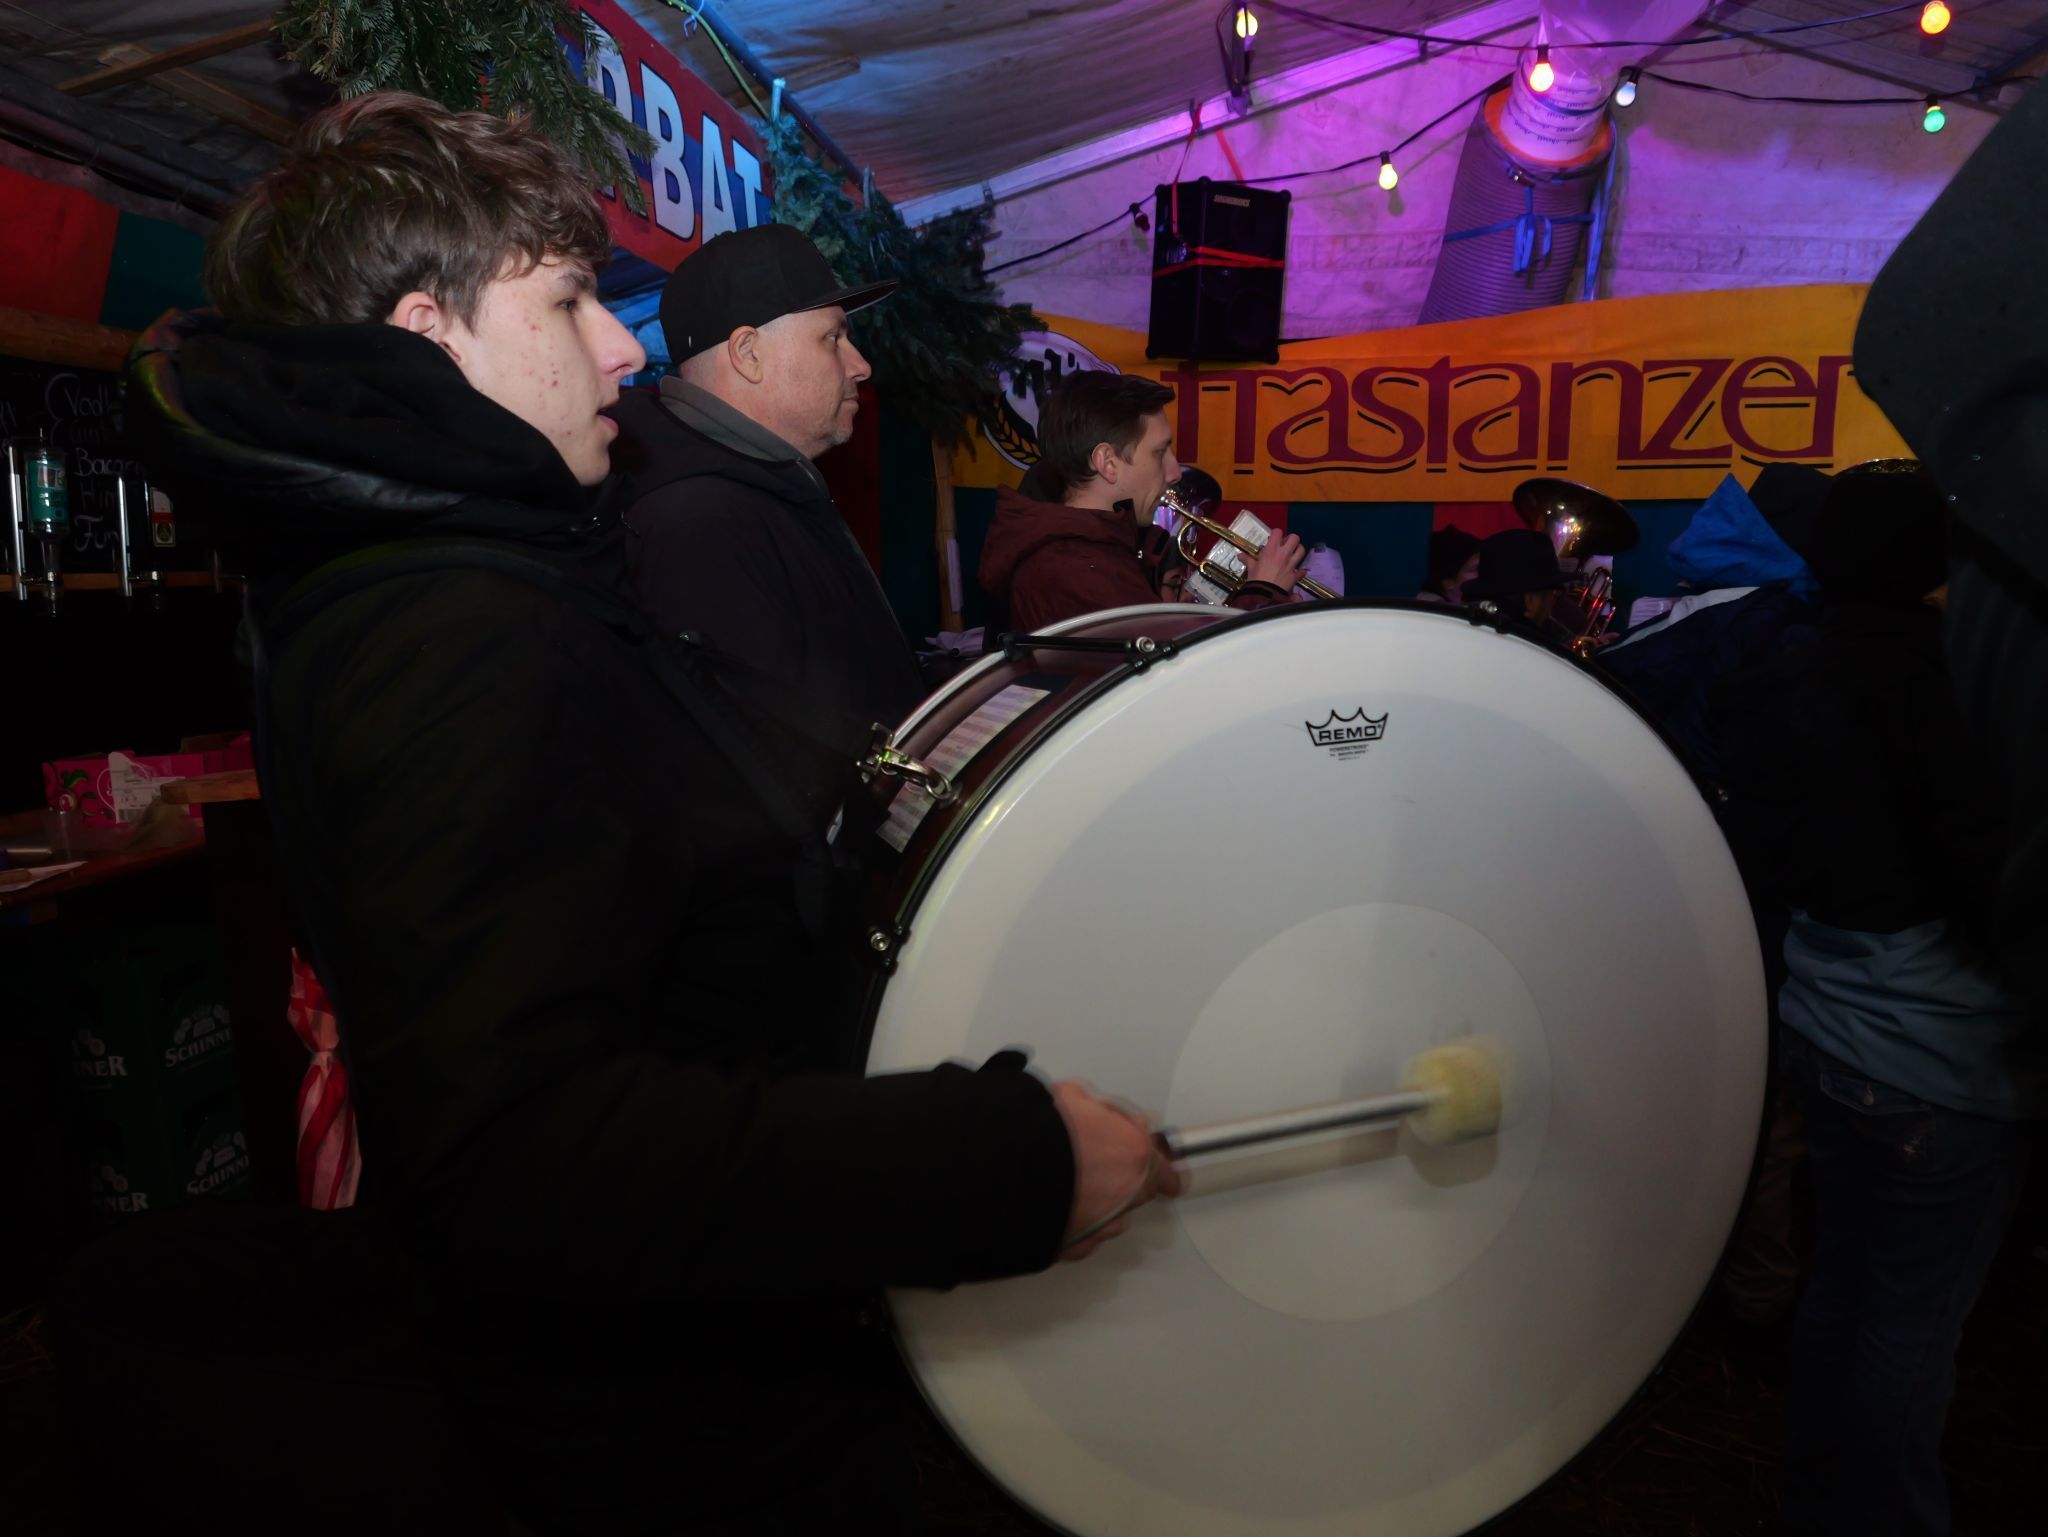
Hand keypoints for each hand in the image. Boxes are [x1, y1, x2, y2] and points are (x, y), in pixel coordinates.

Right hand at [1051, 1080, 1182, 1259]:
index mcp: (1134, 1153)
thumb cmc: (1041, 1134)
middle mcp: (1126, 1195)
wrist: (1006, 1170)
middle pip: (1139, 1192)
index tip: (1160, 1165)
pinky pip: (1084, 1236)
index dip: (1159, 1162)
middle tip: (1098, 1166)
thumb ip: (1093, 1108)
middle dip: (1123, 1180)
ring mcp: (1103, 1225)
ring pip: (1111, 1218)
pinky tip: (1054, 1208)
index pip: (1163, 1163)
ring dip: (1099, 1205)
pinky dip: (1074, 1224)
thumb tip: (1090, 1110)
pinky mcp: (1077, 1246)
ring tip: (1068, 1187)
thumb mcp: (1070, 1098)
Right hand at [1247, 532, 1304, 591]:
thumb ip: (1247, 559)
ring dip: (1298, 551)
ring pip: (1301, 550)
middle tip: (1285, 546)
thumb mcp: (1251, 568)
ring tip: (1292, 555)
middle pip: (1295, 538)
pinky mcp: (1295, 574)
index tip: (1273, 540)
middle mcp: (1283, 554)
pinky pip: (1301, 570)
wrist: (1264, 595)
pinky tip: (1295, 571)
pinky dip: (1299, 570)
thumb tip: (1240, 555)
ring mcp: (1291, 564)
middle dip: (1291, 540)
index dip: (1276, 534)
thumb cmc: (1256, 579)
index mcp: (1271, 550)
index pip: (1278, 532)